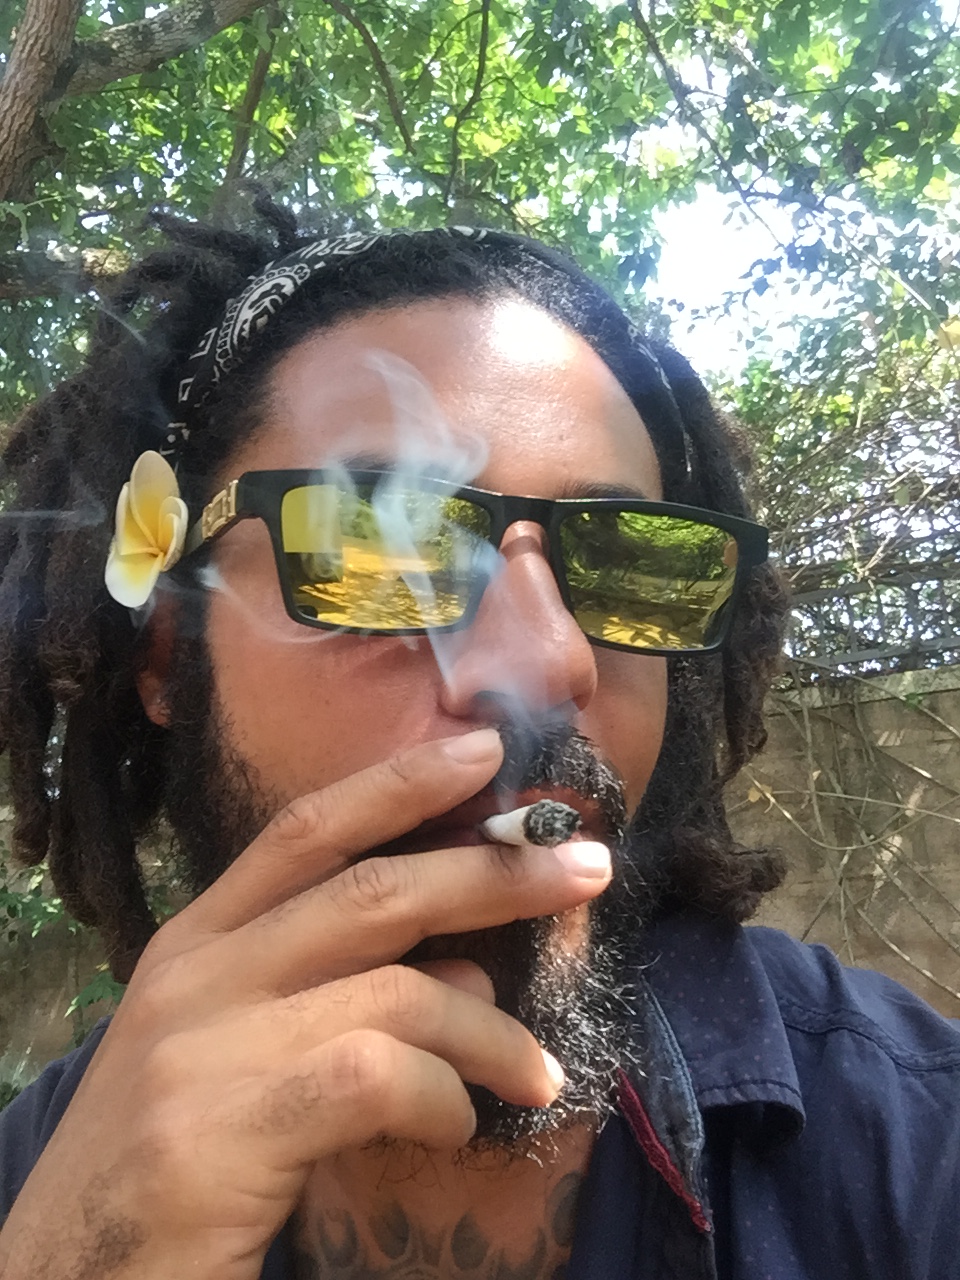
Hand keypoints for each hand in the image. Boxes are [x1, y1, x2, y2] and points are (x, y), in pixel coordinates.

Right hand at [0, 728, 611, 1279]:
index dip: (399, 783)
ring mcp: (206, 1045)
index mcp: (197, 942)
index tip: (484, 749)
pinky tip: (454, 1126)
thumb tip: (463, 962)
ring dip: (491, 1029)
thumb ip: (336, 995)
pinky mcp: (224, 1127)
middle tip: (585, 867)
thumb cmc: (169, 1161)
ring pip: (399, 990)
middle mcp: (197, 973)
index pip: (305, 829)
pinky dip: (443, 1096)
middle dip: (491, 872)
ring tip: (536, 1074)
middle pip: (371, 890)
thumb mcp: (241, 1052)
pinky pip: (380, 1077)